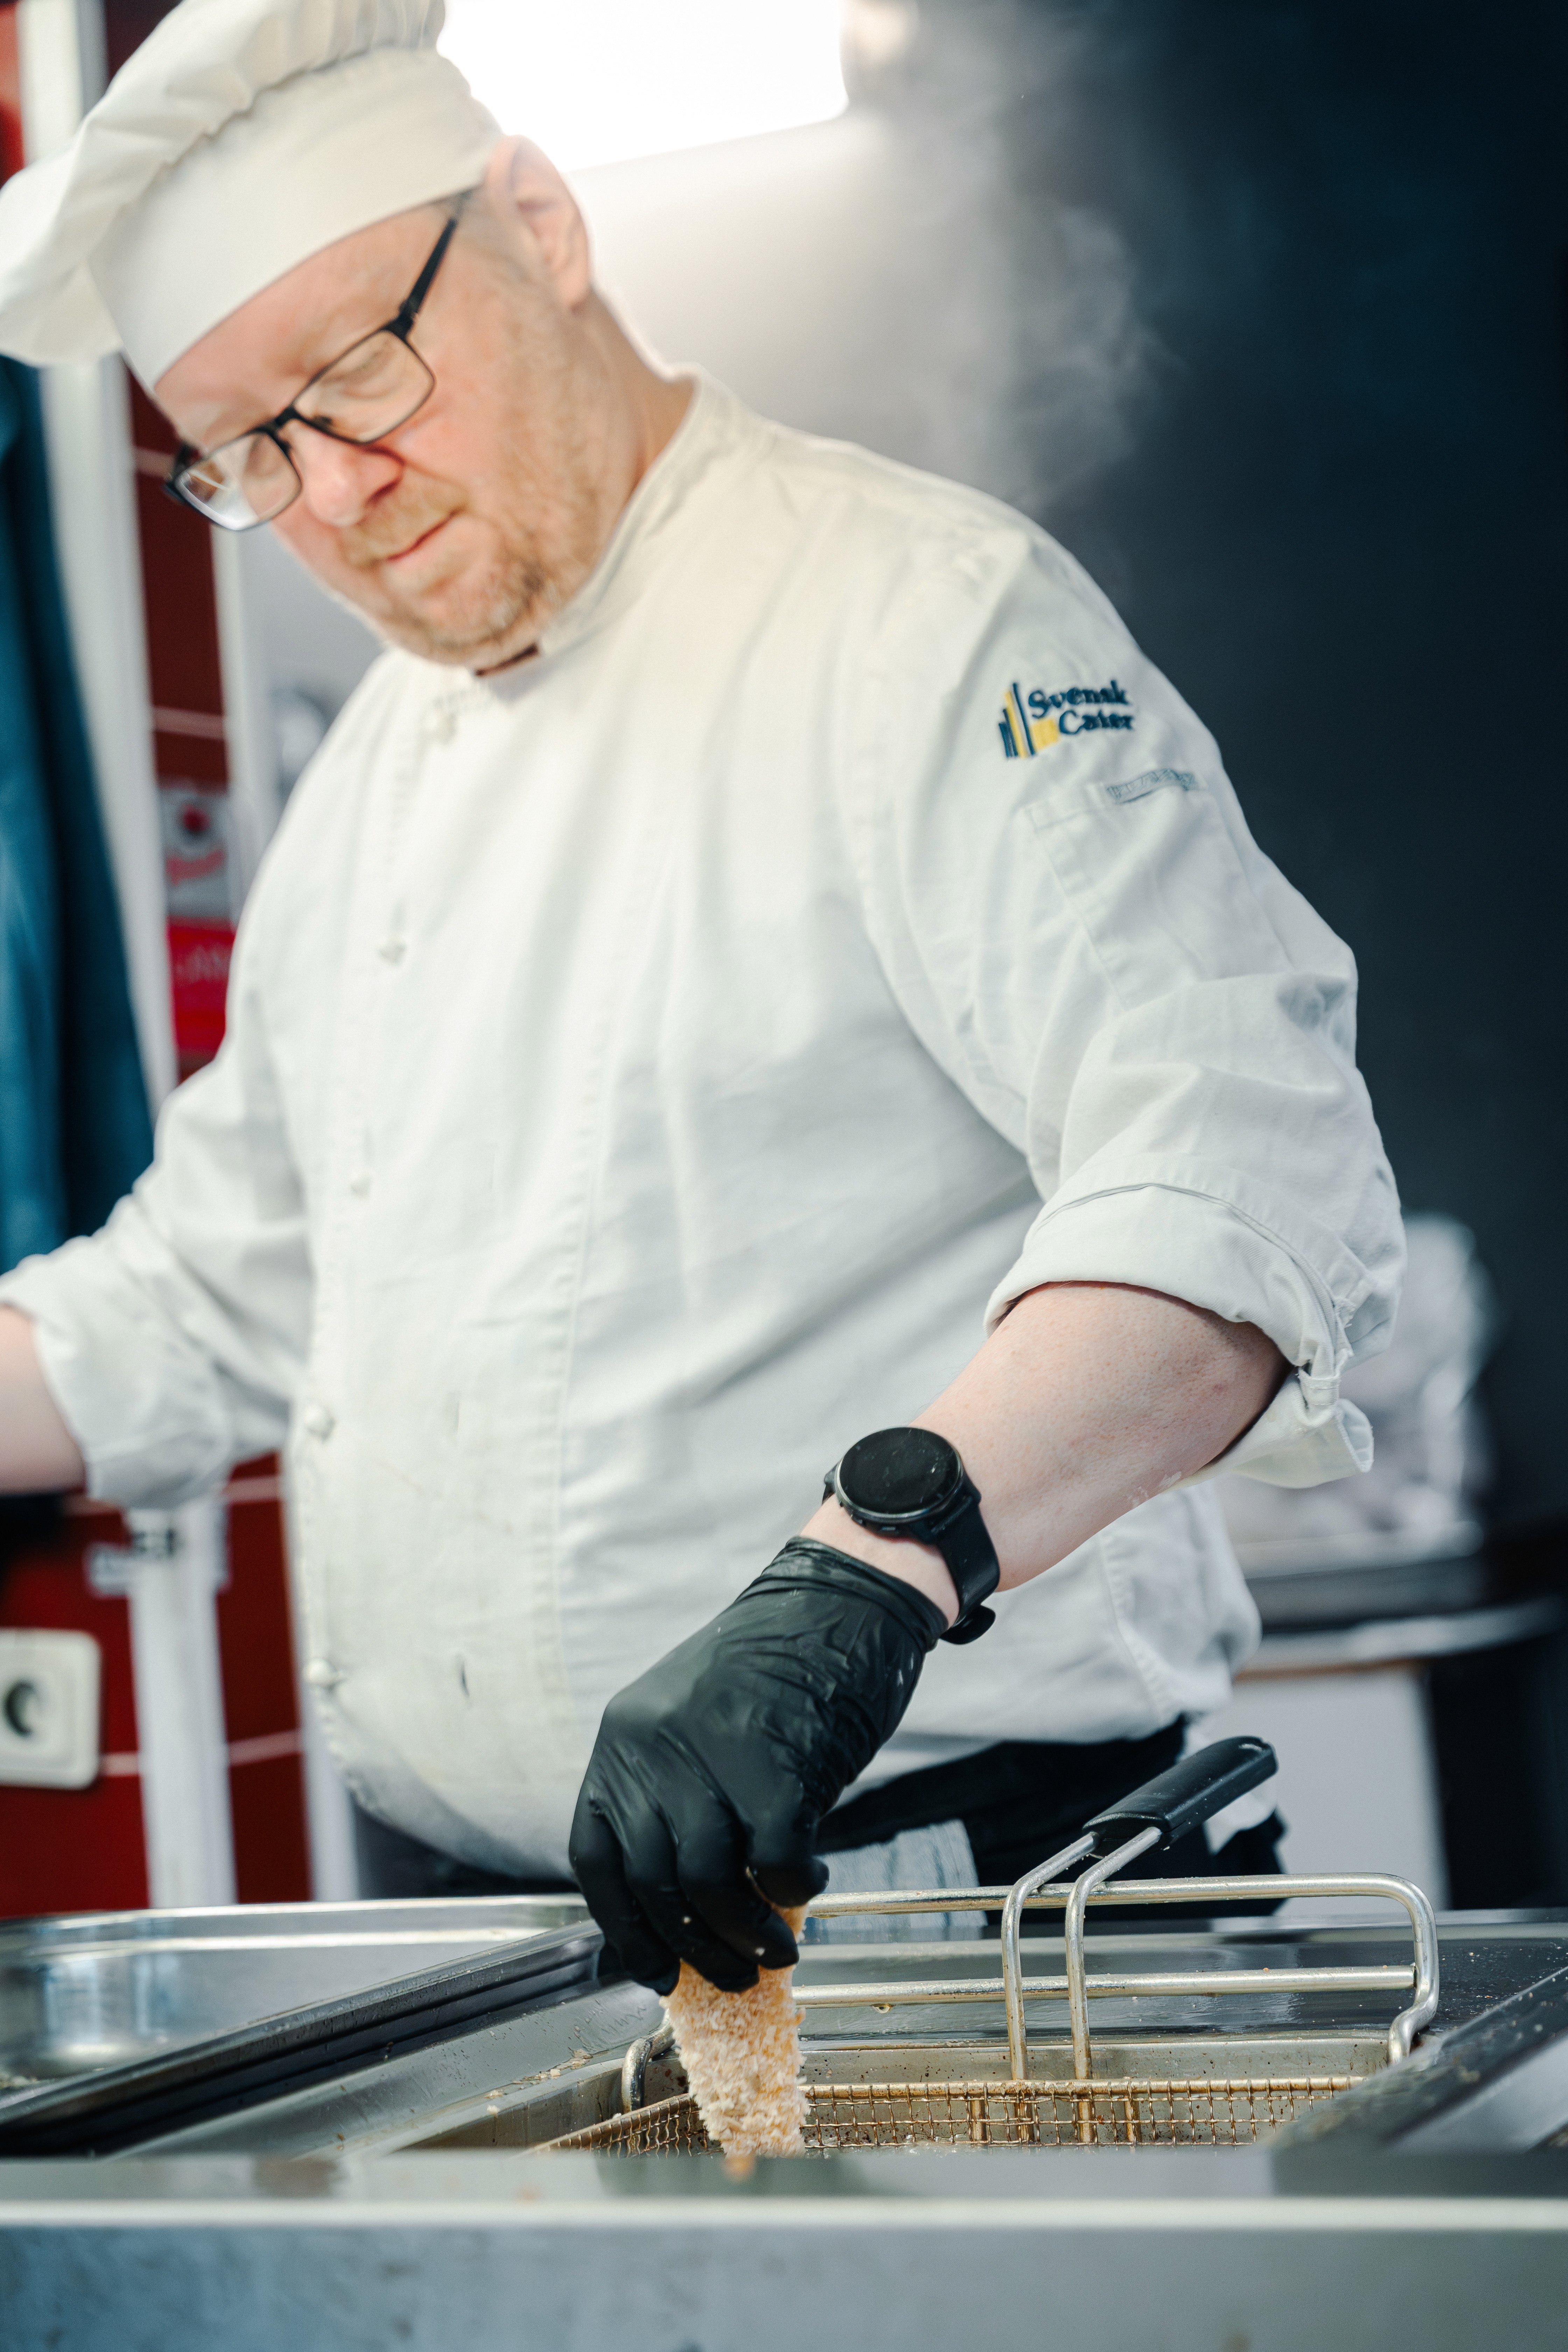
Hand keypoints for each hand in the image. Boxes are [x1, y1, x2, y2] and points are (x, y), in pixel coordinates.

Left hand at [568, 1539, 945, 1991]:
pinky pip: (772, 1861)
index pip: (597, 1858)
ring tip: (779, 1949)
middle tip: (734, 1976)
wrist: (842, 1597)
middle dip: (694, 1948)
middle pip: (653, 1882)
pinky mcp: (774, 1764)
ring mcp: (710, 1753)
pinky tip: (810, 1883)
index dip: (623, 1927)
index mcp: (624, 1737)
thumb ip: (683, 1799)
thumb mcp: (699, 1723)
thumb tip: (693, 1907)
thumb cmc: (778, 1666)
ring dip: (745, 1935)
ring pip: (708, 1884)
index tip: (656, 1970)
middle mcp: (652, 1745)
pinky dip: (791, 1890)